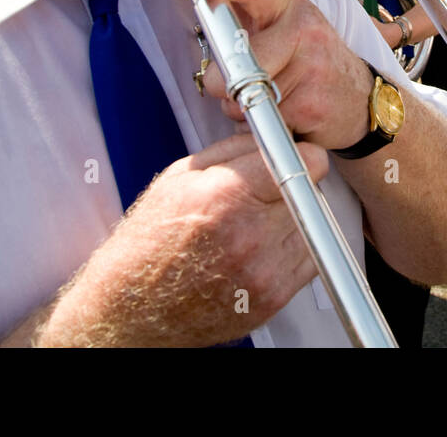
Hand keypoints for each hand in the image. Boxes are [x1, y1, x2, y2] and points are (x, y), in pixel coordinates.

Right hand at [37, 134, 327, 346]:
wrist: (133, 308)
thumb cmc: (150, 242)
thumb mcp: (181, 177)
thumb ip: (235, 150)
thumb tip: (273, 137)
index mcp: (227, 197)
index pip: (305, 163)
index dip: (302, 155)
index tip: (295, 157)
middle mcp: (250, 236)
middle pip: (311, 192)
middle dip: (293, 185)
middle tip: (266, 192)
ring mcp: (264, 271)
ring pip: (313, 225)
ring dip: (294, 218)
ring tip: (257, 223)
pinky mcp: (273, 298)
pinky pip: (308, 259)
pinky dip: (291, 249)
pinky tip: (260, 248)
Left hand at [174, 0, 370, 150]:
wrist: (359, 101)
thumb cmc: (310, 56)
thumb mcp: (280, 16)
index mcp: (287, 3)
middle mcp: (302, 28)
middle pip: (235, 56)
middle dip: (221, 80)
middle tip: (238, 81)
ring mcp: (310, 66)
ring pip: (243, 93)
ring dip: (241, 106)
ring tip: (269, 96)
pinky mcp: (311, 104)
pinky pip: (260, 120)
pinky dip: (261, 125)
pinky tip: (284, 113)